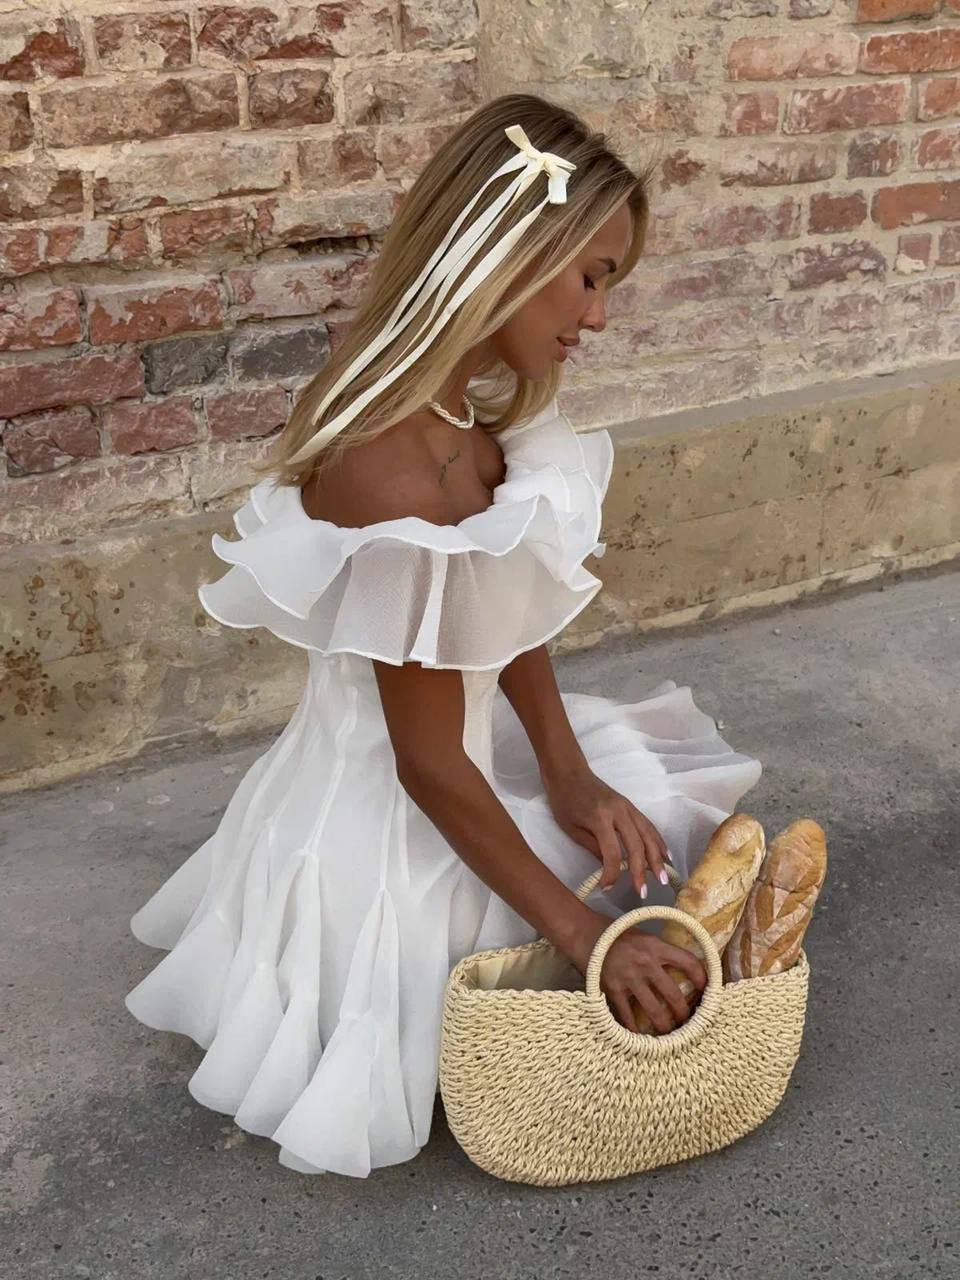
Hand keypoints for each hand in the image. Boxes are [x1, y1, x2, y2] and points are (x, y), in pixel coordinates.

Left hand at [542, 761, 672, 897]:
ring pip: (648, 835)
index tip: (607, 888)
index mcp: (600, 818)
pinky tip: (665, 855)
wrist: (568, 772)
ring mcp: (628, 807)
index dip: (611, 873)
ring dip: (657, 858)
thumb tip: (611, 868)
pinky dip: (658, 841)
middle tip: (644, 892)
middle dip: (641, 871)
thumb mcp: (572, 829)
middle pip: (636, 845)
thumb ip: (593, 848)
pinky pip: (648, 825)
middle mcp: (619, 812)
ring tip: (663, 878)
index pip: (611, 853)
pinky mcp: (631, 806)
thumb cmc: (565, 801)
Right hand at [567, 908, 707, 1035]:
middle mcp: (645, 963)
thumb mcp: (644, 936)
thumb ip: (661, 952)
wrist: (585, 934)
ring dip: (666, 1026)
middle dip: (685, 1013)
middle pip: (674, 995)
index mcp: (656, 946)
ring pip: (654, 1011)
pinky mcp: (613, 990)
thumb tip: (684, 970)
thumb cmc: (617, 934)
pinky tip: (642, 1037)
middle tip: (689, 1022)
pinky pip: (628, 1016)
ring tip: (671, 1034)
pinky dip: (636, 1030)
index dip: (703, 979)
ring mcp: (629, 978)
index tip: (707, 991)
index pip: (689, 963)